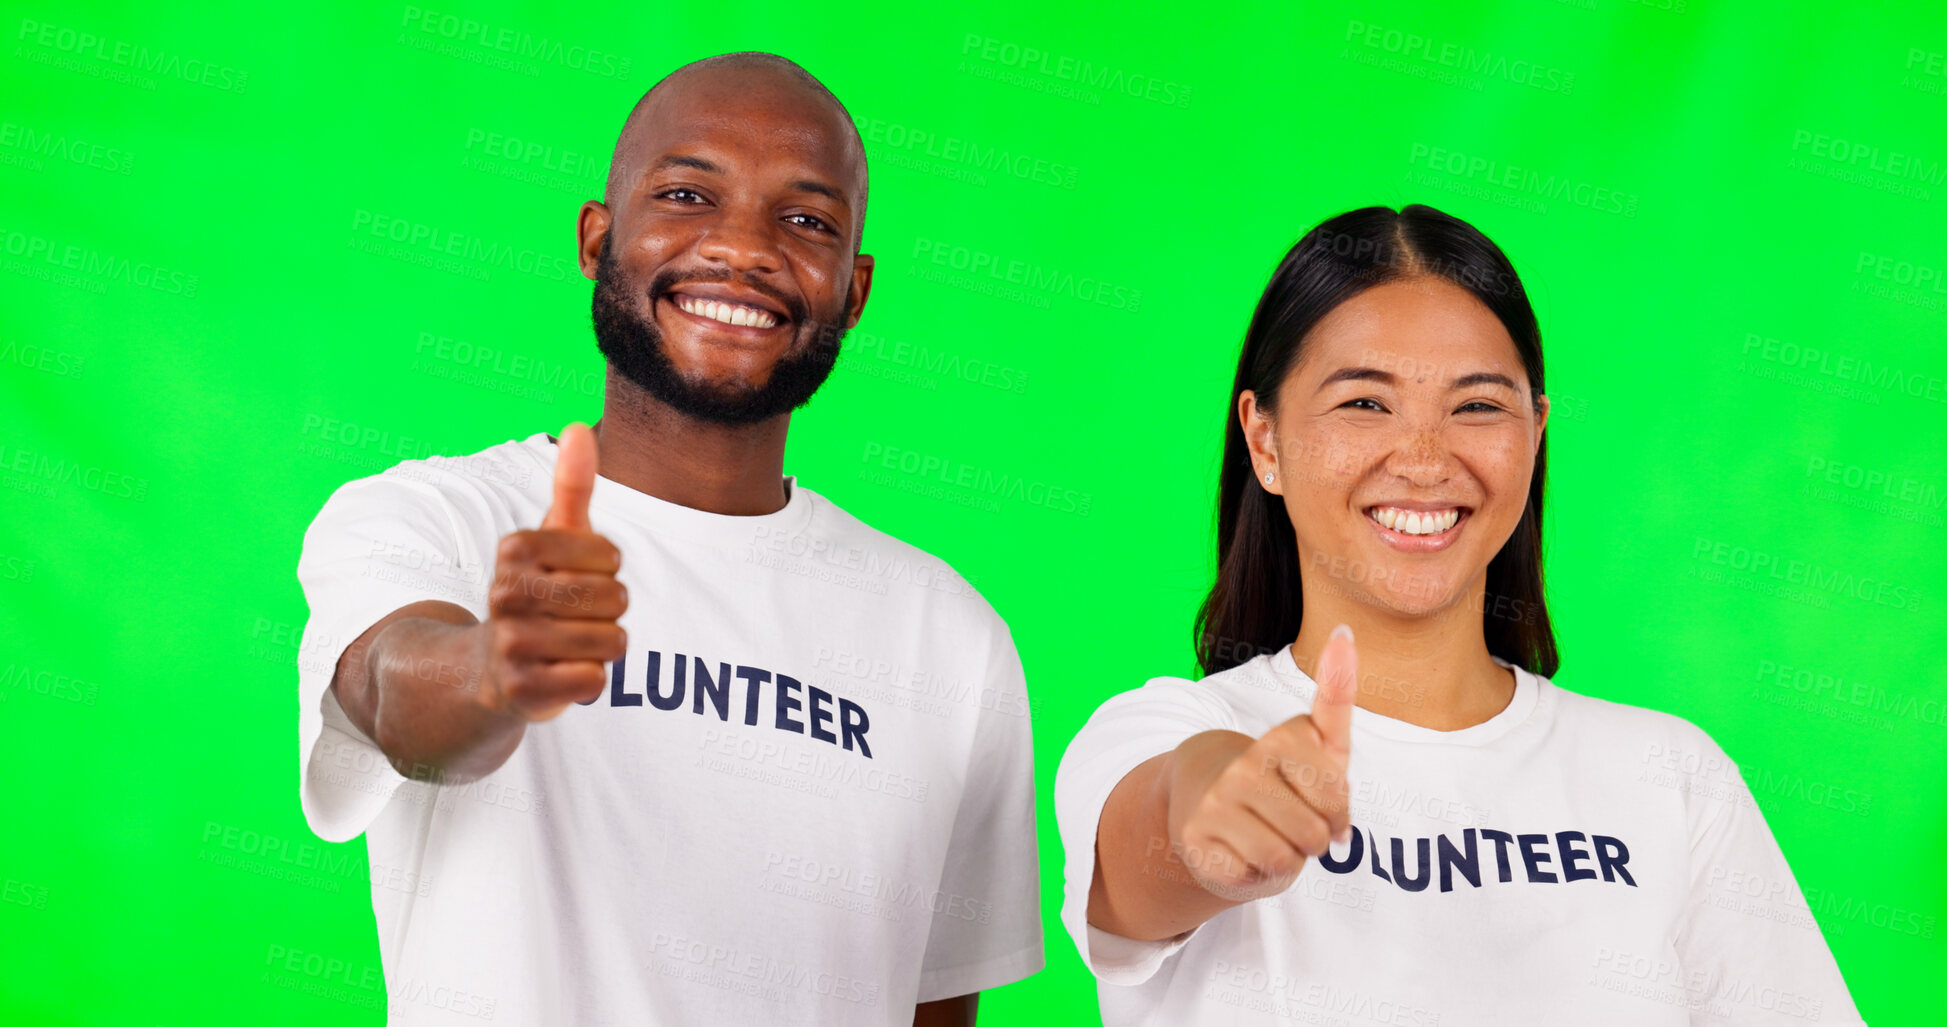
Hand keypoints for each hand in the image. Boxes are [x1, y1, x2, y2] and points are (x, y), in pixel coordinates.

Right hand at [478, 423, 628, 720]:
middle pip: (616, 599)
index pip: (611, 556)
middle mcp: (506, 593)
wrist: (490, 669)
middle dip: (609, 611)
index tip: (574, 577)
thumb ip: (571, 485)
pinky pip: (596, 680)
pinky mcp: (522, 691)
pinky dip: (590, 680)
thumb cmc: (537, 592)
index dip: (607, 571)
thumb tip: (578, 426)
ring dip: (602, 646)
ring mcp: (511, 644)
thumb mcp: (553, 537)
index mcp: (515, 549)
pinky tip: (561, 674)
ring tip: (568, 644)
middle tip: (573, 616)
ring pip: (612, 641)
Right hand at [1166, 624, 1357, 901]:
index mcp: (1278, 739)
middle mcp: (1242, 766)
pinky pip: (1255, 877)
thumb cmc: (1279, 776)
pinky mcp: (1196, 841)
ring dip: (1286, 859)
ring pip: (1286, 858)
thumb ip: (1335, 692)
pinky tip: (1239, 851)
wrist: (1204, 804)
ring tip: (1266, 836)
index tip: (1317, 798)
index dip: (1336, 811)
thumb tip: (1344, 630)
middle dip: (1312, 839)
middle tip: (1289, 823)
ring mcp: (1215, 804)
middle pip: (1314, 833)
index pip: (1336, 795)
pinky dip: (1255, 874)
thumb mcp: (1318, 742)